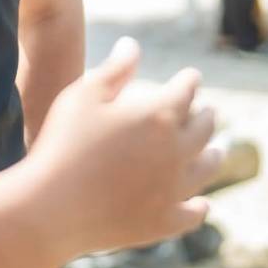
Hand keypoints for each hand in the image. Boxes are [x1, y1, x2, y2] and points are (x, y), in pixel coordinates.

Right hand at [26, 38, 220, 255]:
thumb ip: (113, 69)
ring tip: (218, 151)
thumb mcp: (83, 96)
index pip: (186, 90)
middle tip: (209, 112)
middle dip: (207, 116)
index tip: (191, 77)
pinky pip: (192, 214)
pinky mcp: (163, 223)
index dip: (190, 80)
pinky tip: (200, 205)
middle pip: (204, 129)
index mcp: (159, 116)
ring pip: (206, 169)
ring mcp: (173, 190)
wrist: (50, 208)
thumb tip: (132, 45)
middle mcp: (175, 151)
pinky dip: (199, 208)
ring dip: (214, 156)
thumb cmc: (62, 144)